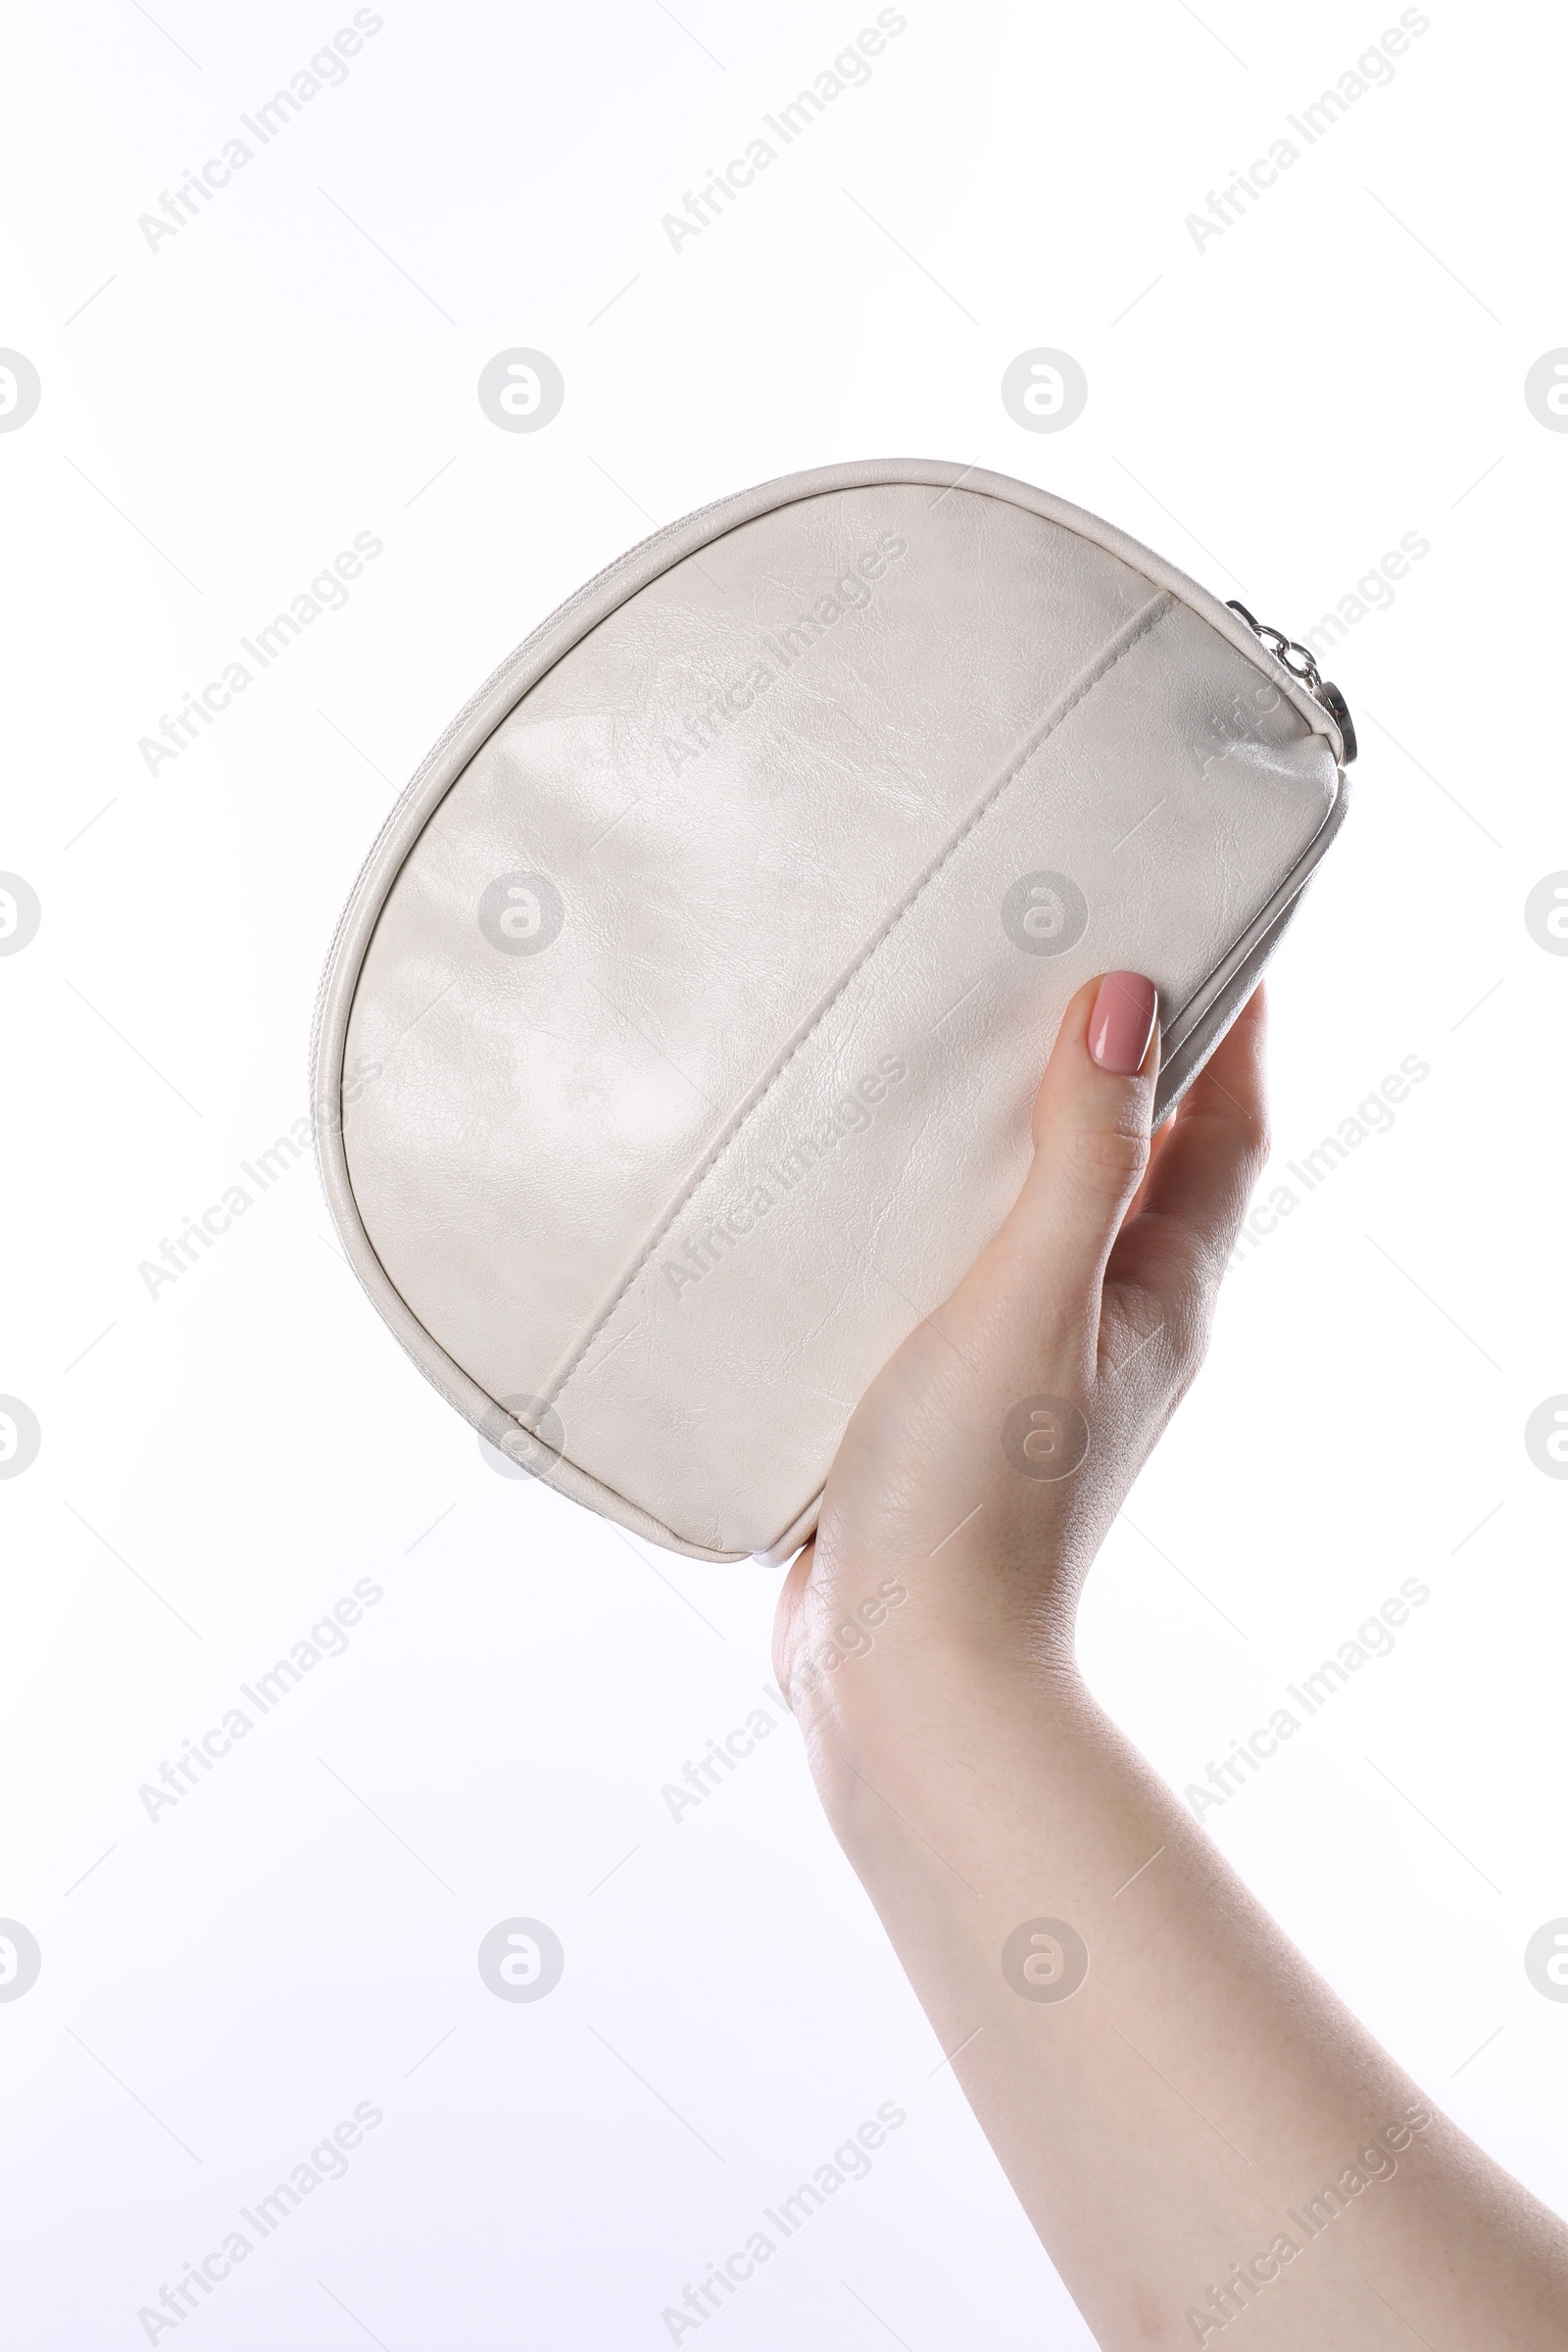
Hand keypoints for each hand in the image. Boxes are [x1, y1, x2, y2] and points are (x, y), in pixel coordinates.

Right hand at [774, 972, 1269, 1730]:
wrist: (903, 1674)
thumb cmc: (976, 1498)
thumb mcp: (1030, 1303)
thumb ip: (1079, 1158)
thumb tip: (1130, 1001)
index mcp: (1162, 1290)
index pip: (1229, 1125)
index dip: (1230, 1021)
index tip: (1195, 917)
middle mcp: (1115, 1319)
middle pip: (1144, 1154)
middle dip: (1117, 1053)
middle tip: (1050, 949)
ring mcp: (1036, 1363)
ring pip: (1046, 1211)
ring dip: (1017, 1128)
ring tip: (948, 1036)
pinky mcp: (955, 1396)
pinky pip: (964, 1268)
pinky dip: (939, 1208)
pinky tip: (865, 1183)